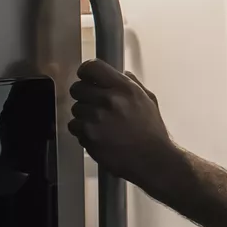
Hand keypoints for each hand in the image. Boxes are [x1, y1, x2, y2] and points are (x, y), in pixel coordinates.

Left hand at [68, 60, 179, 187]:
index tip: (87, 78)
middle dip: (83, 95)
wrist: (152, 159)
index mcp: (125, 88)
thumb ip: (134, 84)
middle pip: (77, 88)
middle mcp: (109, 99)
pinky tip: (97, 134)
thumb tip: (123, 73)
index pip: (92, 67)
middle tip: (94, 104)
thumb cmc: (152, 132)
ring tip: (100, 124)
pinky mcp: (88, 134)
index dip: (86, 72)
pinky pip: (74, 126)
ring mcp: (97, 117)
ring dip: (84, 115)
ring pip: (75, 108)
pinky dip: (82, 131)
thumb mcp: (149, 101)